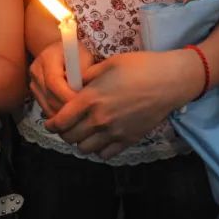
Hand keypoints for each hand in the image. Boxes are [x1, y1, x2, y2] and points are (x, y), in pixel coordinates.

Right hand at [29, 39, 94, 116]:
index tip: (81, 102)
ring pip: (46, 104)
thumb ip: (84, 71)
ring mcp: (33, 81)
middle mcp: (36, 70)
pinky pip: (45, 106)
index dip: (66, 95)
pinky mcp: (35, 91)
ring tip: (76, 114)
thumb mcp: (84, 56)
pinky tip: (68, 114)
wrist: (60, 50)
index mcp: (47, 57)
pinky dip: (57, 113)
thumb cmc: (76, 52)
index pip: (53, 81)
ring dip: (61, 112)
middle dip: (66, 106)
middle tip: (81, 112)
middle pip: (49, 95)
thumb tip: (83, 90)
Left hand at [45, 49, 196, 159]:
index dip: (51, 123)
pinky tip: (101, 139)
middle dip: (63, 133)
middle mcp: (99, 120)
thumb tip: (75, 83)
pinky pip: (105, 154)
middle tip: (65, 126)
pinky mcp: (128, 140)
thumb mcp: (108, 64)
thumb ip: (88, 76)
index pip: (61, 120)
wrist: (169, 81)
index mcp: (91, 99)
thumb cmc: (139, 67)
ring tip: (83, 133)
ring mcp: (114, 133)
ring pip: (85, 149)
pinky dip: (98, 150)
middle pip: (70, 137)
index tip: (49, 122)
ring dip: (80, 142)